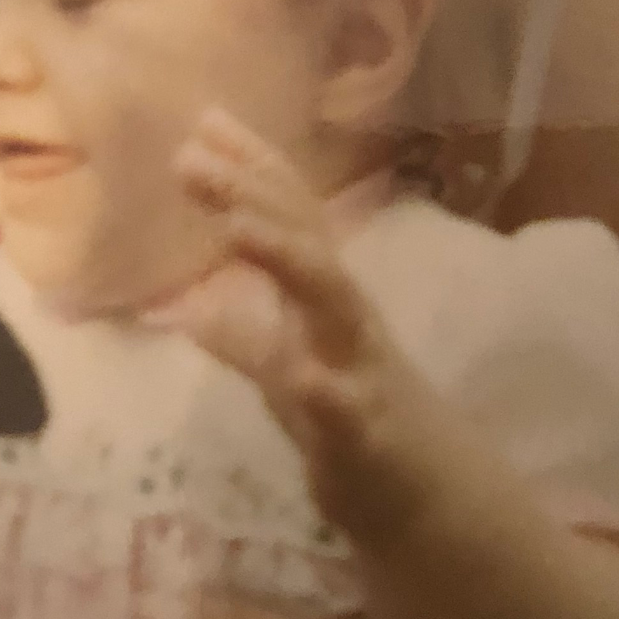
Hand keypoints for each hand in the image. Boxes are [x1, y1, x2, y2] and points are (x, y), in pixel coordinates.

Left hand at [153, 111, 432, 533]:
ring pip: (331, 302)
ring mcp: (360, 369)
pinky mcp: (367, 433)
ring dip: (286, 257)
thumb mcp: (288, 372)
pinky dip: (323, 391)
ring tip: (236, 222)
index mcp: (325, 298)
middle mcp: (345, 317)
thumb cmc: (356, 423)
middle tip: (191, 154)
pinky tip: (300, 379)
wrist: (432, 498)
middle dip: (251, 192)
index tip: (204, 121)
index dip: (252, 167)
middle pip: (304, 239)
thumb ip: (244, 332)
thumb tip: (186, 303)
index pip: (291, 217)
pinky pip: (344, 409)